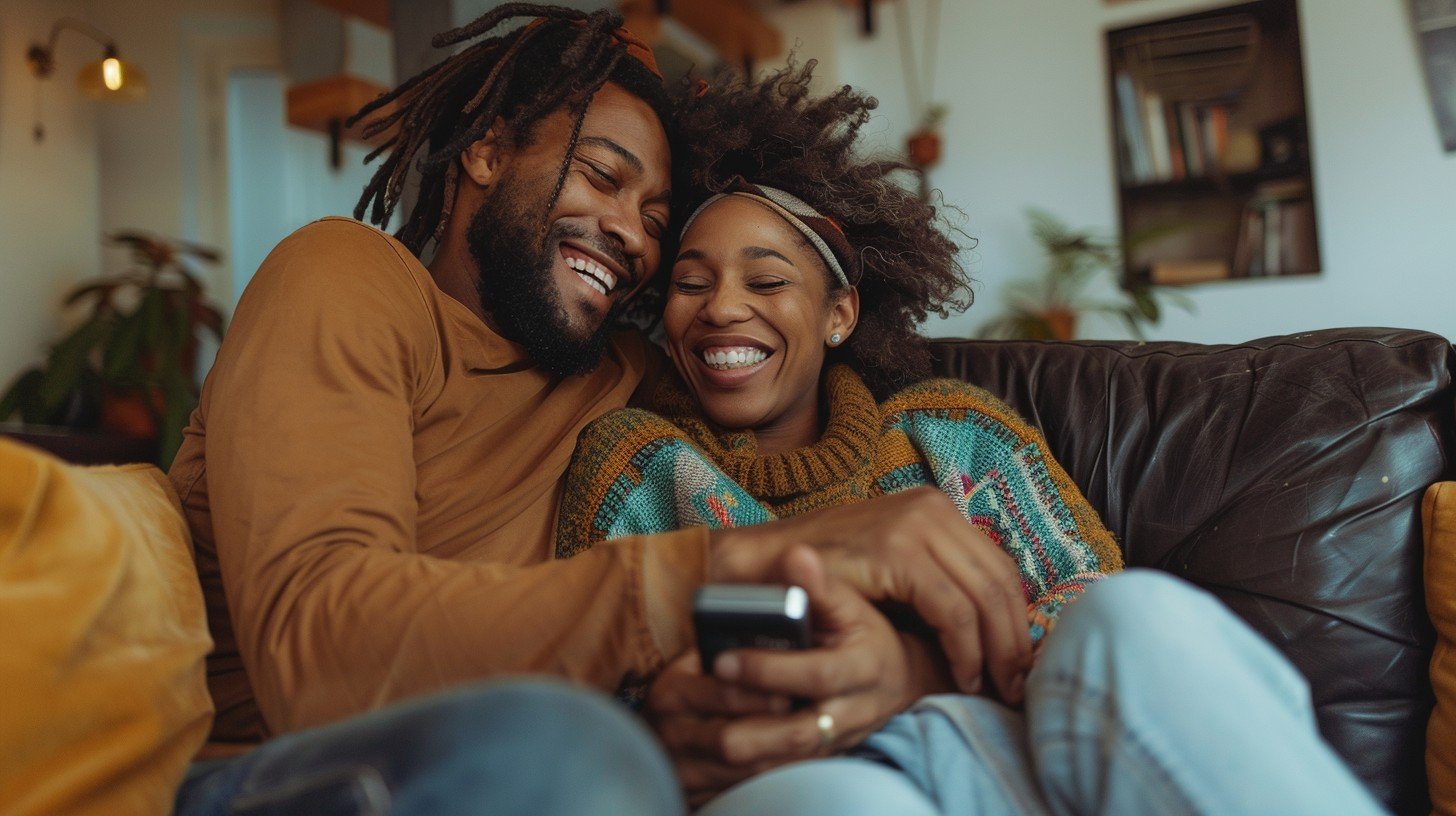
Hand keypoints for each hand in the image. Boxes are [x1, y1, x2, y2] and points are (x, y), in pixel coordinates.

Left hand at [647, 548, 952, 806]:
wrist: (895, 677)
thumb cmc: (863, 632)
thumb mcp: (850, 603)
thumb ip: (819, 584)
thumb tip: (797, 556)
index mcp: (864, 667)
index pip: (817, 675)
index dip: (769, 670)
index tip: (724, 659)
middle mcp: (853, 711)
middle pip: (800, 732)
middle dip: (749, 722)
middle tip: (706, 703)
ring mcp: (837, 740)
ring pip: (788, 759)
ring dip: (745, 749)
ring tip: (702, 729)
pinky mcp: (821, 757)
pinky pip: (783, 770)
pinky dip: (749, 764)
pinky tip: (715, 747)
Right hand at [708, 486, 1031, 702]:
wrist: (760, 568)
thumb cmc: (822, 579)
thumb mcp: (889, 569)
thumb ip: (934, 582)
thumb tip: (993, 628)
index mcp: (935, 507)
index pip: (1000, 566)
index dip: (1017, 618)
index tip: (1019, 663)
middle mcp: (931, 507)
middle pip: (1001, 580)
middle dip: (1015, 639)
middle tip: (1019, 685)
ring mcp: (914, 524)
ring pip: (985, 596)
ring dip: (997, 650)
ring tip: (995, 688)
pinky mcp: (896, 551)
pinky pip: (952, 609)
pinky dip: (965, 648)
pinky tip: (962, 675)